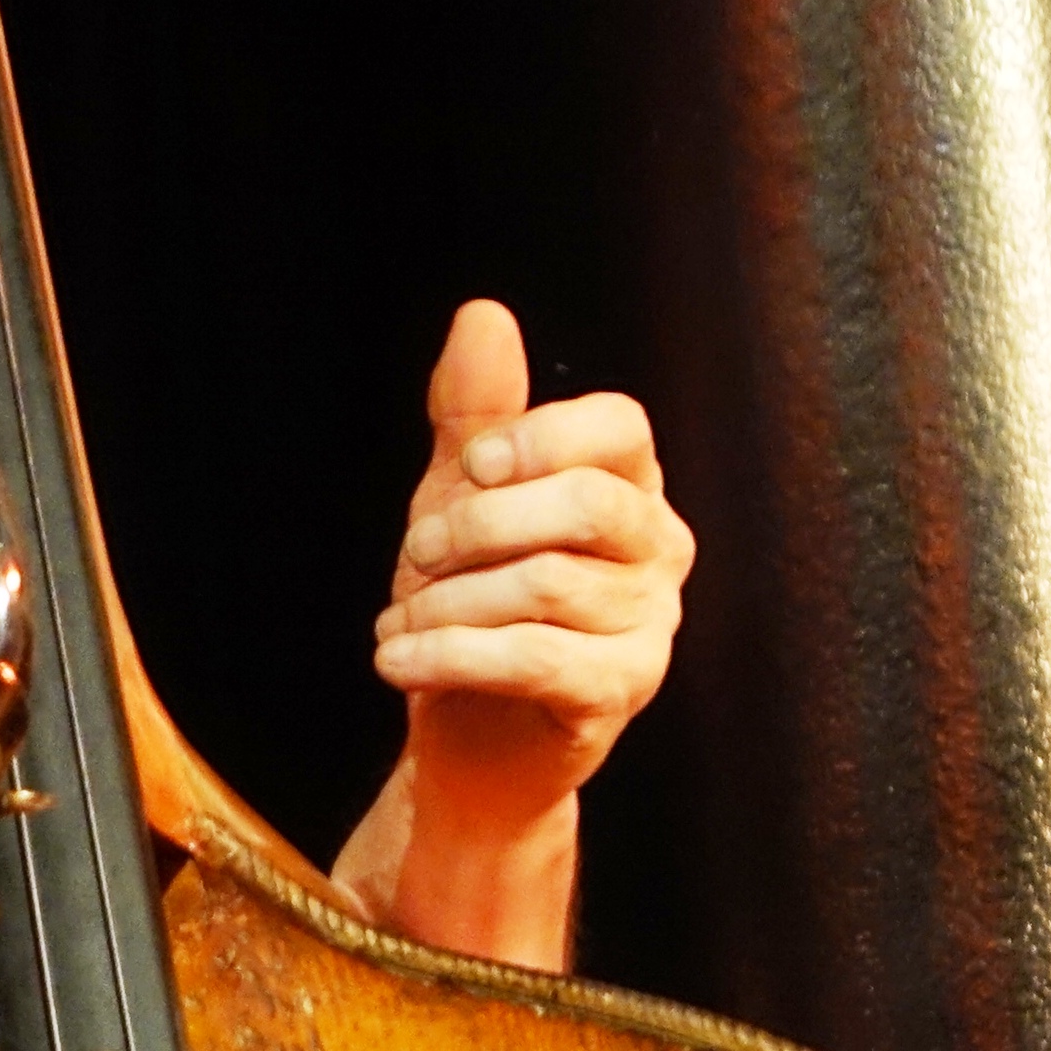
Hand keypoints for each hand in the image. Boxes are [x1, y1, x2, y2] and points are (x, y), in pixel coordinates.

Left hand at [336, 300, 691, 966]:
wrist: (471, 735)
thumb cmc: (473, 599)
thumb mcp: (459, 496)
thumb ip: (475, 413)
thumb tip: (484, 315)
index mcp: (628, 486)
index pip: (620, 427)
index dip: (540, 436)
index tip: (472, 466)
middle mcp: (657, 549)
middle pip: (587, 503)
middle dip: (476, 522)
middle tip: (414, 555)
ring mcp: (649, 625)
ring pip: (546, 584)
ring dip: (443, 603)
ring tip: (396, 624)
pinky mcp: (619, 692)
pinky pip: (536, 658)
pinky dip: (447, 655)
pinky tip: (392, 660)